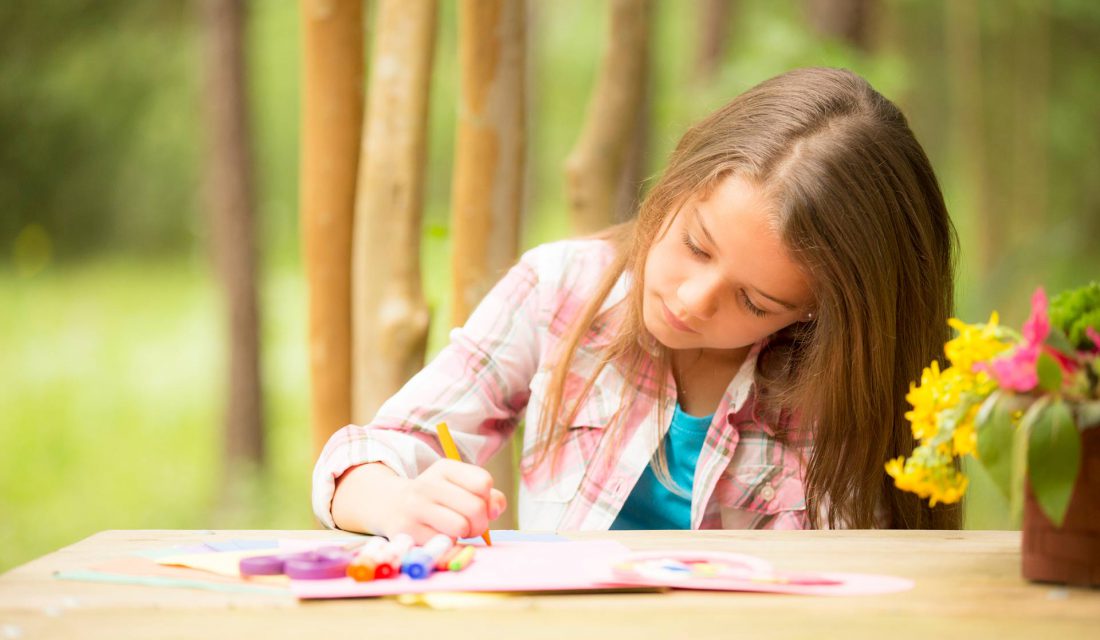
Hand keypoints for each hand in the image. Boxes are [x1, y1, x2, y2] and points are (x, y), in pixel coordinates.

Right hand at [389, 459, 506, 542]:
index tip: (478, 503)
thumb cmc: (438, 498)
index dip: (488, 499)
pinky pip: (444, 543)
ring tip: (454, 530)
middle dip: (480, 523)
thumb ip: (489, 496)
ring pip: (461, 527)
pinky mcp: (408, 531)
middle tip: (470, 525)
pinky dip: (447, 544)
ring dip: (463, 534)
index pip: (483, 482)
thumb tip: (494, 510)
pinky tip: (437, 535)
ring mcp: (415, 507)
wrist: (391, 505)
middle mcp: (428, 483)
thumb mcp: (460, 487)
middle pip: (476, 508)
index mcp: (445, 468)